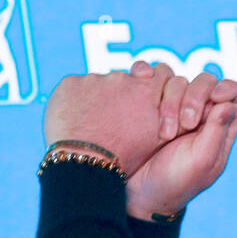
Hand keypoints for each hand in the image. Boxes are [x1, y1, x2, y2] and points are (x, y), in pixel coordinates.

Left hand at [42, 66, 177, 177]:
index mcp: (147, 90)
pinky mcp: (70, 84)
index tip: (143, 96)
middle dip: (120, 96)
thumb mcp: (156, 141)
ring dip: (95, 102)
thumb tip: (167, 110)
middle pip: (124, 81)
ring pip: (96, 86)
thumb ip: (163, 117)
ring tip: (91, 128)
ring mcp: (94, 79)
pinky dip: (74, 104)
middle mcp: (123, 79)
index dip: (151, 83)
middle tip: (112, 120)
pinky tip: (74, 124)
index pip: (159, 73)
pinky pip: (73, 90)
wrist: (87, 164)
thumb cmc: (124, 159)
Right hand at [124, 61, 236, 219]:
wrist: (139, 193)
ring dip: (171, 102)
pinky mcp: (152, 104)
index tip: (215, 98)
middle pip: (207, 82)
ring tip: (164, 134)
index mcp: (221, 129)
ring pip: (179, 81)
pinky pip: (154, 79)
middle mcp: (202, 115)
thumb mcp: (201, 162)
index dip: (229, 88)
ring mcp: (176, 108)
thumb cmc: (175, 183)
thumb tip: (228, 103)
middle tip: (186, 123)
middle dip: (195, 96)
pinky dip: (149, 79)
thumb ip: (216, 132)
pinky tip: (144, 87)